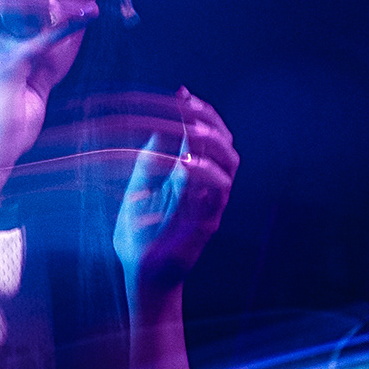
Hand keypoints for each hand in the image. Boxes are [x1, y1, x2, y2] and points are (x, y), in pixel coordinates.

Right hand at [0, 0, 97, 171]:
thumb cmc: (10, 122)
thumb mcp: (35, 79)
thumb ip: (50, 53)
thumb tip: (76, 26)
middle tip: (77, 2)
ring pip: (22, 12)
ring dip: (56, 7)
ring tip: (84, 9)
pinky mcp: (4, 67)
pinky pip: (38, 42)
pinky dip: (63, 31)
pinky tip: (82, 23)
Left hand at [114, 88, 237, 298]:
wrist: (141, 275)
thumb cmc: (139, 236)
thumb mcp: (139, 191)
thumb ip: (150, 163)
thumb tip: (157, 129)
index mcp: (193, 178)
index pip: (209, 136)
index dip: (200, 113)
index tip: (182, 93)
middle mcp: (208, 188)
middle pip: (226, 145)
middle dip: (210, 121)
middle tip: (190, 107)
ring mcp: (210, 205)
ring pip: (229, 165)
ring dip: (212, 143)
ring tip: (192, 130)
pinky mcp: (207, 223)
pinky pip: (215, 193)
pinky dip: (203, 173)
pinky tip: (185, 162)